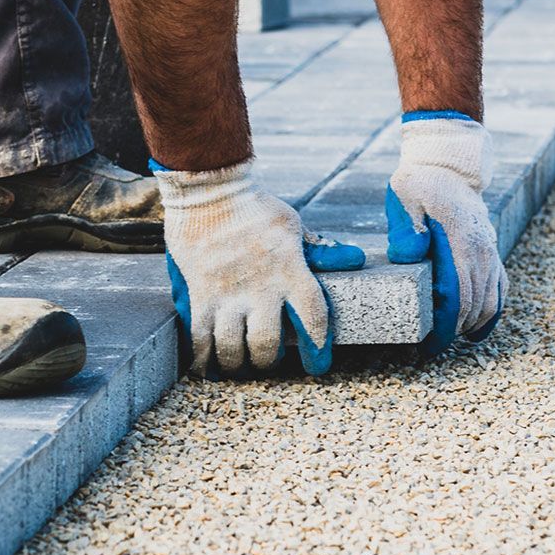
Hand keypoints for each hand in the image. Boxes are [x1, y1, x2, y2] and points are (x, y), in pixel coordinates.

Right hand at [155, 160, 364, 376]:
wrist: (209, 188)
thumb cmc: (255, 207)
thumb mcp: (292, 225)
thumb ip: (319, 250)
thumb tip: (354, 259)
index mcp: (289, 269)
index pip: (313, 317)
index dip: (317, 347)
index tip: (317, 364)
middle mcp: (260, 287)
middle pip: (267, 343)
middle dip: (269, 361)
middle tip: (267, 360)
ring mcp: (227, 293)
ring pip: (232, 346)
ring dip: (237, 363)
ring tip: (239, 364)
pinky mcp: (199, 294)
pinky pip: (199, 337)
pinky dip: (204, 358)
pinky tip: (208, 366)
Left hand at [386, 112, 507, 355]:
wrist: (448, 164)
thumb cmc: (420, 183)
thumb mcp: (404, 198)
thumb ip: (406, 228)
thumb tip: (407, 256)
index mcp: (460, 243)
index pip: (458, 297)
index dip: (445, 326)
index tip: (430, 345)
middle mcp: (481, 251)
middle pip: (476, 306)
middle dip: (455, 330)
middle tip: (431, 345)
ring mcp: (490, 252)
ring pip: (491, 301)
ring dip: (473, 323)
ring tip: (449, 335)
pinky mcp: (492, 251)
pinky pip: (499, 288)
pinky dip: (491, 311)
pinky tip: (475, 326)